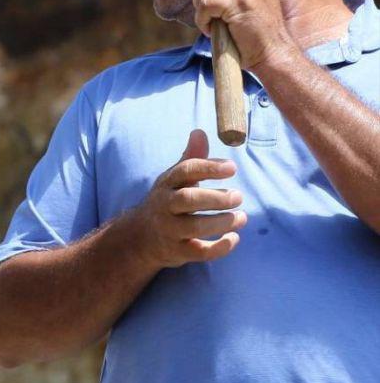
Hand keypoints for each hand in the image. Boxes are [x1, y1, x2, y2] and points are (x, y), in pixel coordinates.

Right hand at [130, 130, 245, 269]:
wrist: (141, 237)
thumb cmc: (167, 202)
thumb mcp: (175, 180)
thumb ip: (191, 158)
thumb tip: (199, 131)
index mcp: (167, 184)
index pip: (185, 171)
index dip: (208, 168)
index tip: (232, 167)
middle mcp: (165, 206)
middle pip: (187, 199)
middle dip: (215, 198)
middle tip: (239, 196)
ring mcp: (169, 230)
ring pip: (194, 227)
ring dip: (221, 223)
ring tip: (242, 217)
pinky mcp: (177, 251)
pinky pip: (199, 252)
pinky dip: (219, 247)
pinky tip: (234, 238)